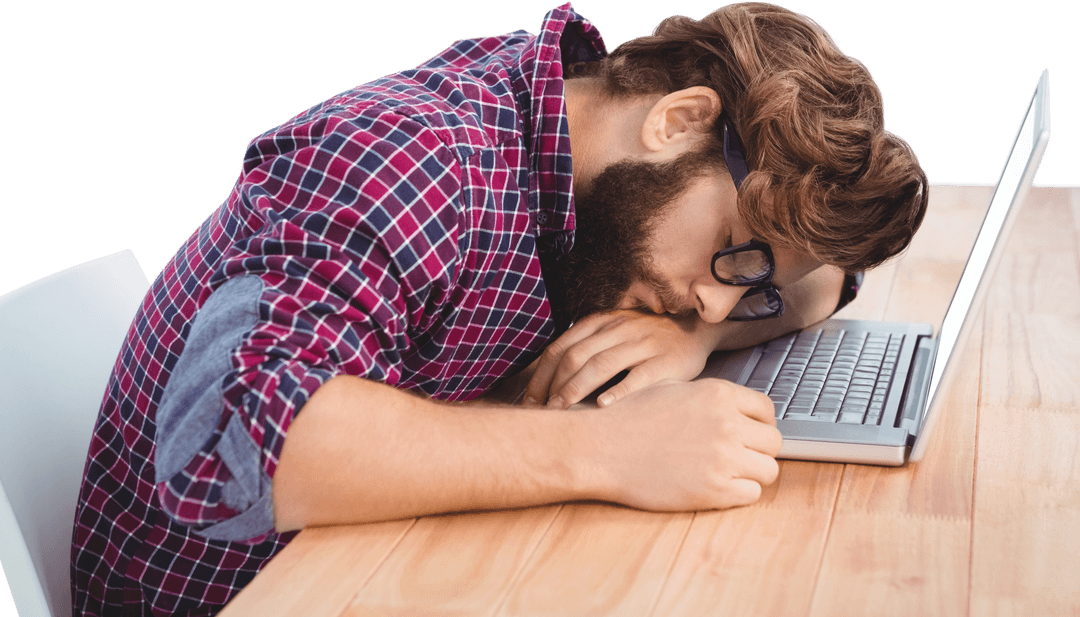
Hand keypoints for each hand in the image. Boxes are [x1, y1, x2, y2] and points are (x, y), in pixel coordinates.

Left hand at [524, 310, 722, 408]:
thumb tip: (549, 379)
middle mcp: (619, 329)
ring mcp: (643, 343)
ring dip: (577, 389)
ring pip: (602, 364)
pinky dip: (619, 391)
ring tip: (564, 410)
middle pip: (576, 357)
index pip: (560, 347)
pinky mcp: (666, 361)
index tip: (532, 400)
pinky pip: (639, 376)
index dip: (542, 375)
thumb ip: (588, 346)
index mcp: (601, 322)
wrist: (696, 329)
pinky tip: (604, 405)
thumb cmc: (647, 338)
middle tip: (544, 411)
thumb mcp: (615, 332)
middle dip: (555, 386)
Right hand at [585, 378, 781, 510]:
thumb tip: (734, 408)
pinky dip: (738, 493)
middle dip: (758, 449)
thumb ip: (709, 397)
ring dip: (751, 473)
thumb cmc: (628, 418)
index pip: (767, 410)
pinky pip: (751, 494)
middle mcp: (727, 424)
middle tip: (738, 456)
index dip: (759, 424)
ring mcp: (724, 458)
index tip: (749, 433)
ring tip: (727, 473)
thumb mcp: (671, 389)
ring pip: (769, 470)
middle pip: (773, 442)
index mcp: (718, 394)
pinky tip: (715, 487)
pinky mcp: (715, 490)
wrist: (602, 448)